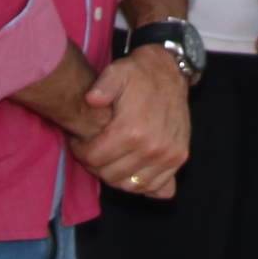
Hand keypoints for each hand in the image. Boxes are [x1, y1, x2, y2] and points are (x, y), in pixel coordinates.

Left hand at [73, 48, 190, 198]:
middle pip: (110, 175)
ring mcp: (168, 156)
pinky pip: (156, 187)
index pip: (95, 158)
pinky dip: (140, 183)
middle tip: (91, 151)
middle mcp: (152, 148)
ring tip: (109, 159)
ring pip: (131, 186)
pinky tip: (130, 168)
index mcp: (132, 130)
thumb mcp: (117, 72)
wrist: (171, 71)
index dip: (80, 151)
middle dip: (95, 165)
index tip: (79, 142)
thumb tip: (91, 99)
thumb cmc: (139, 73)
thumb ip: (102, 86)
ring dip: (116, 176)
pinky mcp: (179, 158)